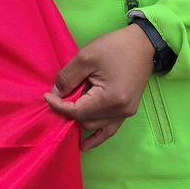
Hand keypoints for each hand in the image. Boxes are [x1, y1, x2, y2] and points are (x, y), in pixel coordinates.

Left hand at [44, 24, 155, 150]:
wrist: (142, 44)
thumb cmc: (115, 47)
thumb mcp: (86, 58)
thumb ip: (67, 78)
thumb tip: (55, 94)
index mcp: (111, 99)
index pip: (77, 111)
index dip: (59, 106)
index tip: (47, 96)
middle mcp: (121, 111)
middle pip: (85, 120)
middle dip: (69, 111)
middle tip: (58, 98)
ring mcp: (126, 113)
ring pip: (95, 126)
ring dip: (80, 120)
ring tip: (67, 112)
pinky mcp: (128, 110)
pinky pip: (110, 129)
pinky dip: (97, 136)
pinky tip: (85, 145)